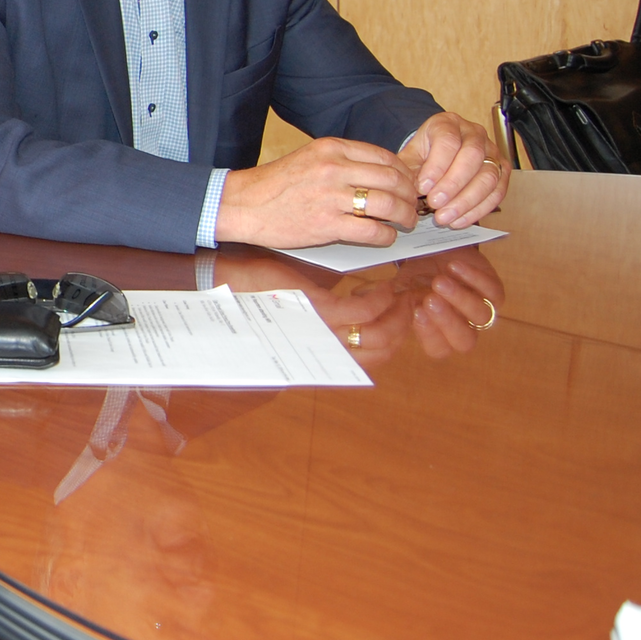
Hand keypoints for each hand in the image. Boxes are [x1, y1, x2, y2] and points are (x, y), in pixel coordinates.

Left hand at [215, 256, 410, 364]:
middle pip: (383, 350)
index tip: (409, 317)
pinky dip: (379, 298)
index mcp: (320, 352)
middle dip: (405, 327)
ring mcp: (321, 332)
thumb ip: (333, 313)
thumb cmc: (263, 292)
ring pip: (379, 335)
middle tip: (413, 303)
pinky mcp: (315, 312)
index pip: (374, 359)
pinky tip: (382, 285)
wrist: (227, 280)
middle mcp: (323, 349)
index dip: (398, 340)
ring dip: (398, 314)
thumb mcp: (304, 309)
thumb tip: (367, 307)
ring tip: (402, 294)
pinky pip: (362, 311)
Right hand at [216, 137, 419, 248]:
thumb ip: (342, 161)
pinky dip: (386, 236)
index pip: (385, 157)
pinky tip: (385, 237)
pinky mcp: (327, 225)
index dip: (404, 173)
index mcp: (331, 149)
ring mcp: (331, 197)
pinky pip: (372, 231)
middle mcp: (334, 169)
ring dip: (404, 216)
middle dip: (410, 195)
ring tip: (405, 223)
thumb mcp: (309, 158)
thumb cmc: (274, 185)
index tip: (408, 184)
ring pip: (388, 204)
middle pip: (392, 179)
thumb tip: (378, 174)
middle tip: (412, 206)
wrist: (243, 205)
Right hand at [398, 252, 504, 357]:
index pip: (439, 348)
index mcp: (440, 334)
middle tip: (429, 300)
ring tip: (439, 281)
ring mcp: (481, 310)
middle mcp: (463, 327)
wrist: (439, 254)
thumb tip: (377, 309)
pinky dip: (472, 279)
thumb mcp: (402, 290)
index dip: (430, 334)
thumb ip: (395, 304)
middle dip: (447, 321)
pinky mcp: (494, 291)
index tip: (416, 312)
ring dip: (459, 299)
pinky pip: (491, 291)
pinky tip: (453, 267)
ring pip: (480, 316)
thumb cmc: (419, 277)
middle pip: (464, 341)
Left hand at [399, 112, 508, 228]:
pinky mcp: (502, 170)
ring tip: (445, 217)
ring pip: (488, 176)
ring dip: (466, 201)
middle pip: (472, 157)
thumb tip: (408, 191)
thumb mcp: (411, 155)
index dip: (437, 166)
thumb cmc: (425, 152)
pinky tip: (460, 220)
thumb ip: (408, 170)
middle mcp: (474, 133)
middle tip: (435, 204)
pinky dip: (479, 209)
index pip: (448, 141)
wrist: (439, 150)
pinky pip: (497, 192)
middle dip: (453, 185)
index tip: (423, 187)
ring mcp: (492, 151)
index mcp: (448, 123)